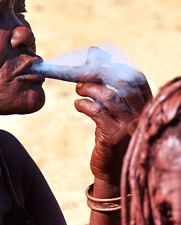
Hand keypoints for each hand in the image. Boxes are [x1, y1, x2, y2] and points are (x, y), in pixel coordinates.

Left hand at [74, 65, 151, 183]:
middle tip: (81, 73)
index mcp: (146, 106)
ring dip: (90, 88)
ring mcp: (129, 126)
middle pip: (124, 83)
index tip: (96, 61)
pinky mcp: (114, 136)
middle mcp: (141, 114)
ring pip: (110, 96)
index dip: (116, 66)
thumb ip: (106, 84)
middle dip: (101, 73)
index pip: (136, 78)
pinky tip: (78, 105)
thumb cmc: (111, 136)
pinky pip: (98, 112)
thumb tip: (94, 52)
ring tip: (78, 88)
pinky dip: (85, 104)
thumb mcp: (112, 111)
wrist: (113, 172)